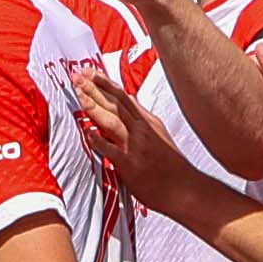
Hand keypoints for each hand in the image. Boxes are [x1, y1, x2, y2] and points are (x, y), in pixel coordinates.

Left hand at [76, 71, 203, 215]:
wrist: (185, 189)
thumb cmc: (172, 167)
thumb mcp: (159, 136)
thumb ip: (142, 122)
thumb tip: (129, 107)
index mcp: (148, 122)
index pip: (123, 97)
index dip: (105, 83)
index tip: (90, 72)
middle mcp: (141, 129)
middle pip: (115, 103)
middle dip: (94, 87)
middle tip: (77, 74)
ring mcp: (135, 146)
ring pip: (111, 120)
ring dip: (94, 105)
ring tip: (78, 93)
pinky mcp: (130, 164)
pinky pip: (110, 150)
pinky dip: (98, 140)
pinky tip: (87, 131)